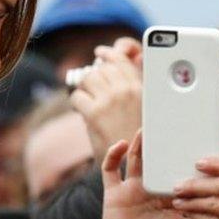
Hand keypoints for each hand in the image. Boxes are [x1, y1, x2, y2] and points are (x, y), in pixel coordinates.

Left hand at [70, 38, 142, 163]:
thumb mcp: (142, 109)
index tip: (100, 52)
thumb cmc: (138, 140)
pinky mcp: (94, 113)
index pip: (121, 59)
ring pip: (87, 78)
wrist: (133, 165)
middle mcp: (126, 90)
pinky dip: (77, 103)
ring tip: (87, 99)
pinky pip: (77, 96)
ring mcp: (110, 100)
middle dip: (94, 75)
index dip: (108, 53)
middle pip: (101, 68)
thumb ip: (128, 89)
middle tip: (90, 85)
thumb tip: (104, 70)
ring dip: (84, 87)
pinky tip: (83, 111)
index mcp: (141, 88)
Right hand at [101, 131, 204, 218]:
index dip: (189, 153)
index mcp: (173, 193)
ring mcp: (133, 189)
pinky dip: (113, 156)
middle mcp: (153, 188)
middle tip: (173, 122)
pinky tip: (121, 144)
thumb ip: (205, 211)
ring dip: (141, 142)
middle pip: (160, 157)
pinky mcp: (114, 194)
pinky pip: (110, 170)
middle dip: (165, 140)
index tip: (199, 135)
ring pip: (136, 158)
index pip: (181, 166)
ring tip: (148, 127)